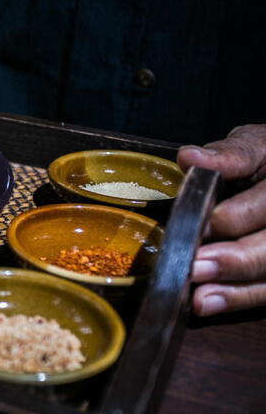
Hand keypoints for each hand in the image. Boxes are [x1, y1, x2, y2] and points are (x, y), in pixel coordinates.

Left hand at [177, 124, 265, 315]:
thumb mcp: (258, 145)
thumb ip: (230, 154)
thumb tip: (190, 159)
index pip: (265, 206)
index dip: (231, 218)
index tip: (196, 226)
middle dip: (235, 260)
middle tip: (195, 267)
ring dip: (238, 290)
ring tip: (201, 298)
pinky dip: (242, 298)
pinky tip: (212, 304)